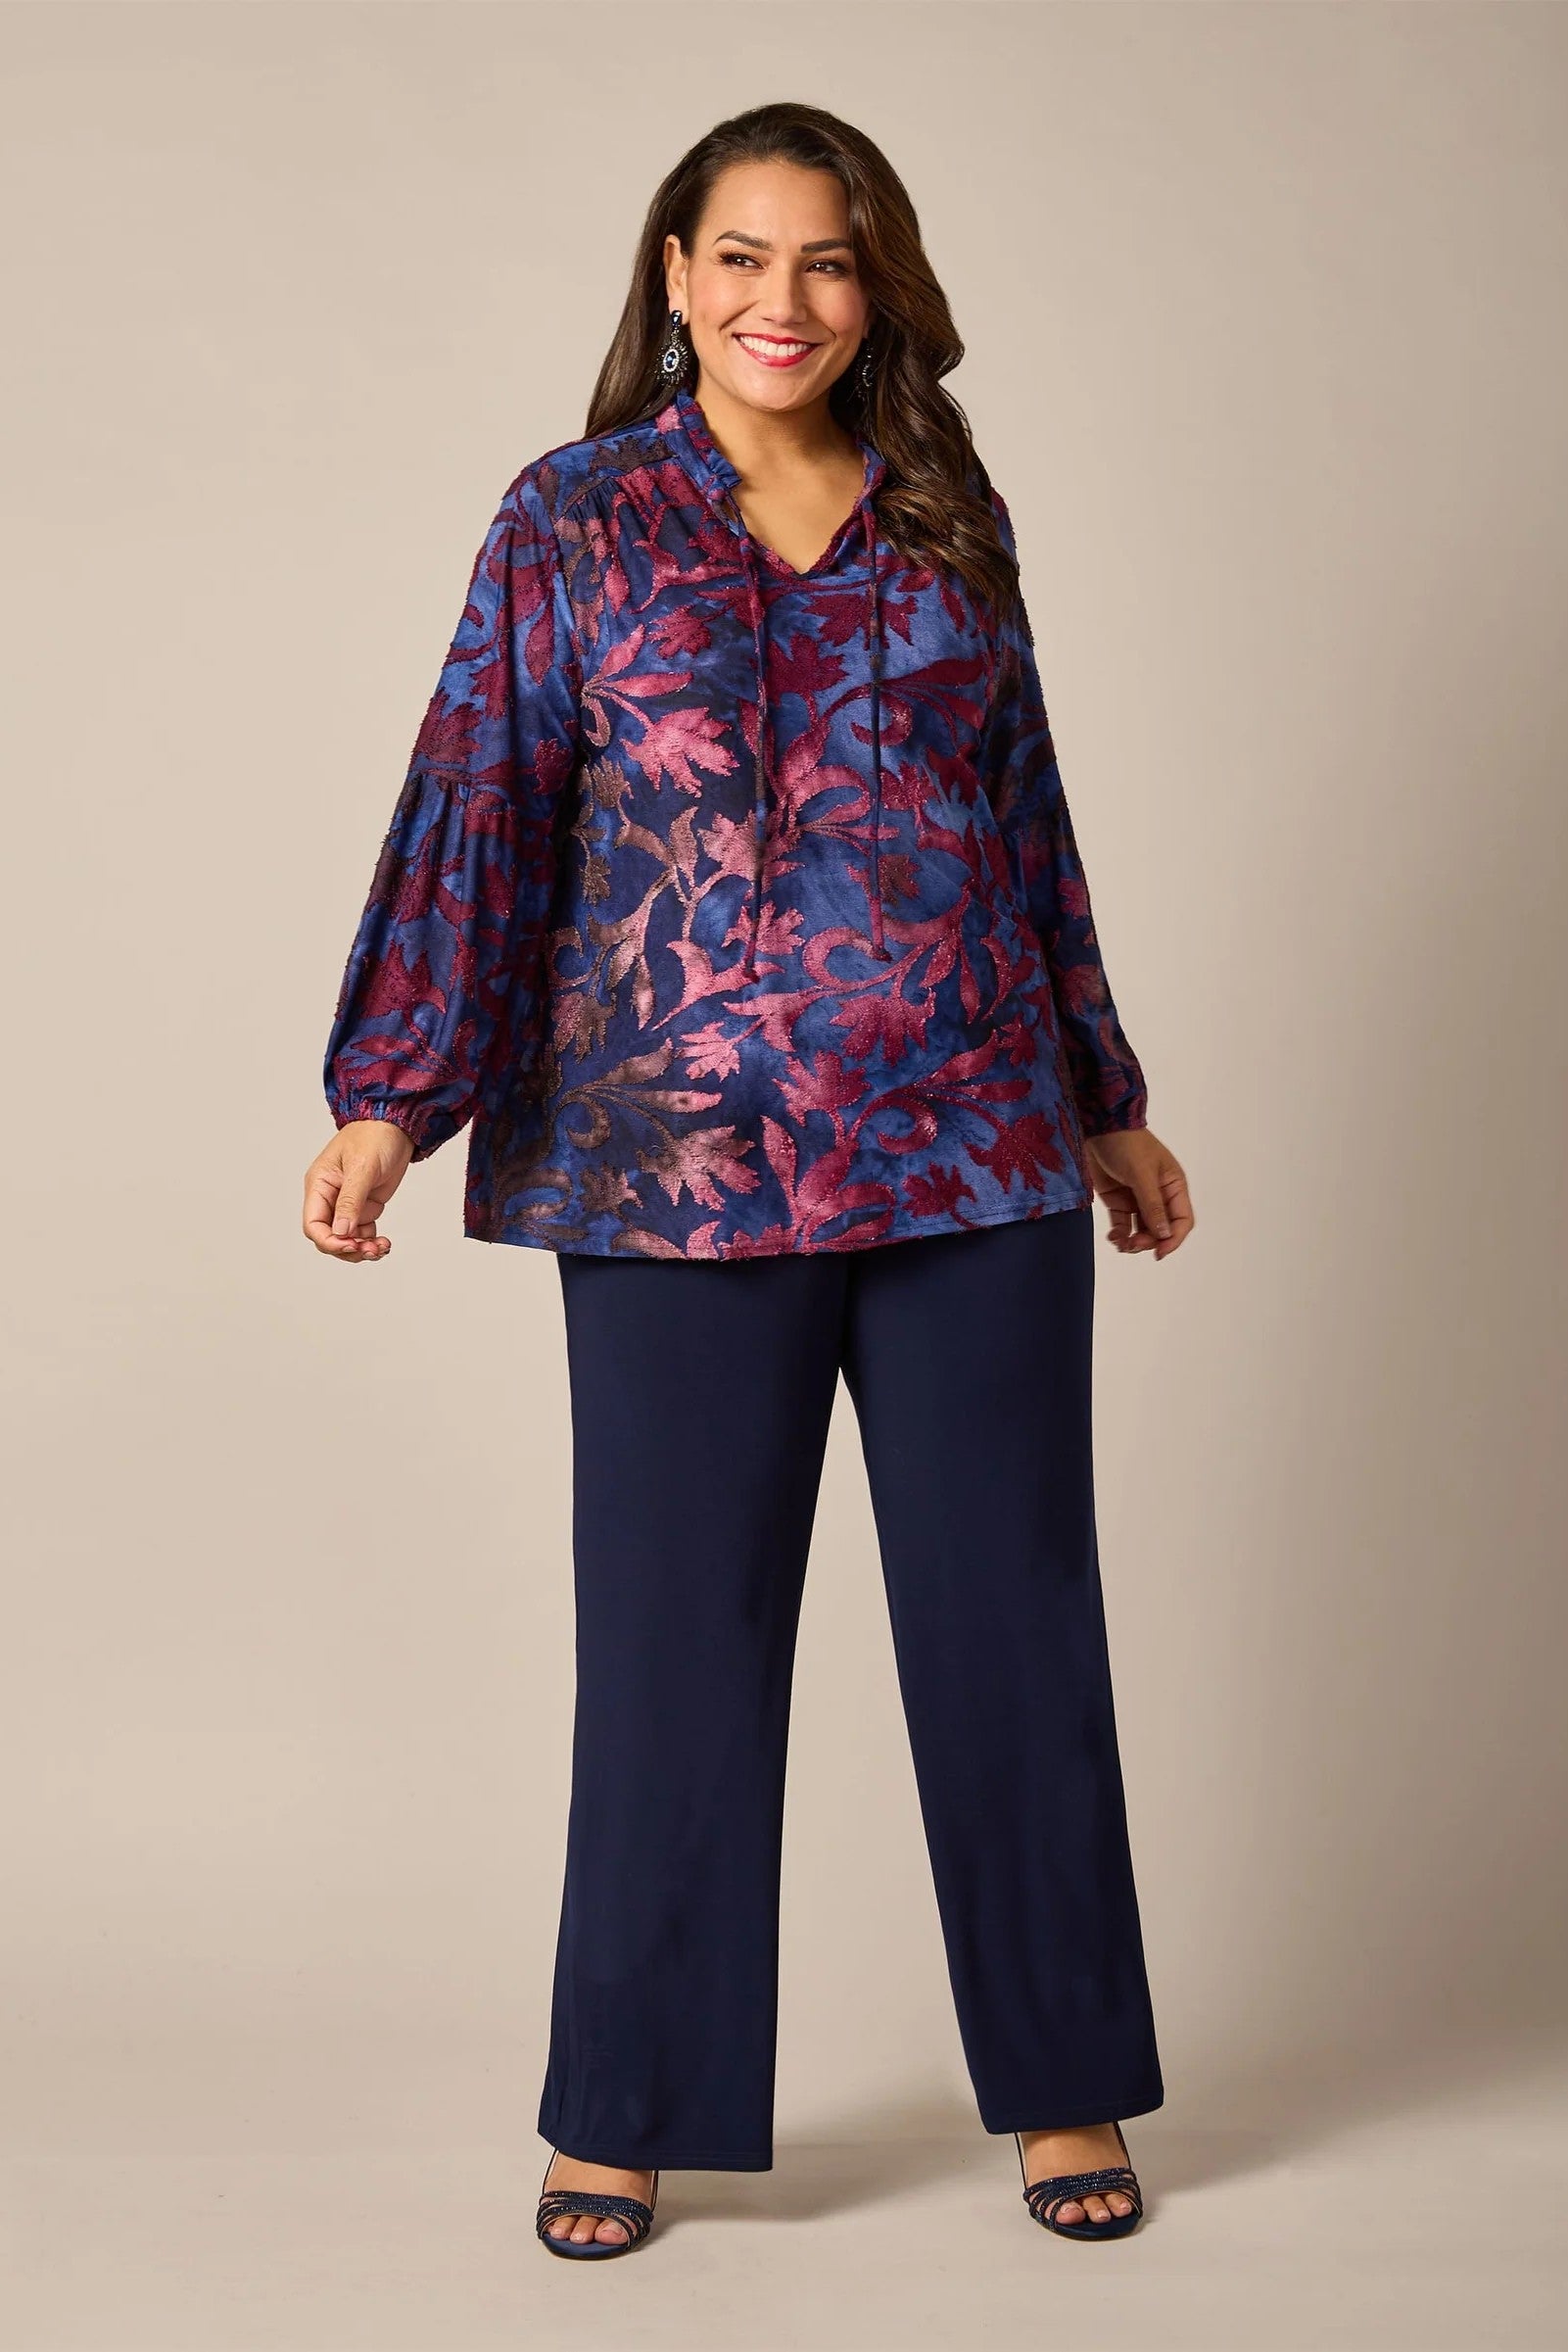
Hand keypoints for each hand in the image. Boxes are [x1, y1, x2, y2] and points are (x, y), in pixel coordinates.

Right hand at [302, 1120, 415, 1261]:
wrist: (396, 1126)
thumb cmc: (374, 1137)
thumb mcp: (362, 1168)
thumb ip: (351, 1200)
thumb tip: (341, 1231)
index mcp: (319, 1185)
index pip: (313, 1224)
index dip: (329, 1241)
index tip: (351, 1245)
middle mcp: (329, 1197)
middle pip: (329, 1237)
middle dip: (348, 1248)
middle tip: (371, 1250)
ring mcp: (347, 1203)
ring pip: (346, 1238)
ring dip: (362, 1249)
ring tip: (382, 1247)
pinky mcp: (364, 1206)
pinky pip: (362, 1233)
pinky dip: (371, 1242)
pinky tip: (384, 1243)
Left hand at [1084, 1128, 1192, 1258]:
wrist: (1097, 1127)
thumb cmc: (1127, 1144)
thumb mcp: (1142, 1174)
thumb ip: (1153, 1205)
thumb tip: (1165, 1235)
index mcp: (1173, 1186)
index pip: (1182, 1220)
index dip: (1173, 1239)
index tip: (1159, 1252)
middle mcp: (1159, 1195)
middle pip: (1161, 1230)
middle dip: (1149, 1241)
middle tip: (1132, 1245)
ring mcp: (1138, 1199)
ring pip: (1142, 1231)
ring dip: (1133, 1242)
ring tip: (1120, 1243)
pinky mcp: (1118, 1200)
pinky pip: (1123, 1225)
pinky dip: (1119, 1235)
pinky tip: (1113, 1237)